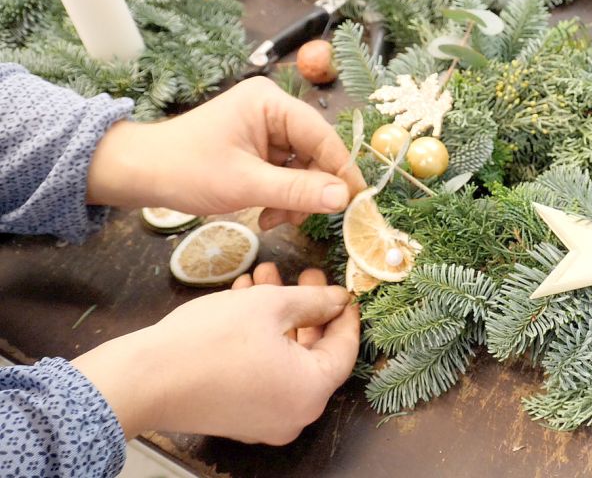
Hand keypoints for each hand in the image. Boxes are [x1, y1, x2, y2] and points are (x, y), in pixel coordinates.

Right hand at [72, 263, 359, 443]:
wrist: (143, 379)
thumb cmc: (209, 341)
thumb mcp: (270, 305)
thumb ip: (314, 300)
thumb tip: (337, 300)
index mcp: (311, 392)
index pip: (345, 349)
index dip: (345, 314)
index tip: (343, 289)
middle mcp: (294, 415)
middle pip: (314, 353)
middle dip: (306, 308)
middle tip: (303, 273)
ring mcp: (265, 421)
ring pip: (287, 359)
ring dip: (279, 317)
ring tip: (264, 277)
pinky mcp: (240, 417)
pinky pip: (265, 374)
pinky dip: (262, 341)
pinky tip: (245, 301)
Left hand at [87, 77, 366, 228]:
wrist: (140, 173)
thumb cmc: (185, 169)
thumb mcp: (246, 185)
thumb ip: (297, 191)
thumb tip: (344, 198)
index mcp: (271, 103)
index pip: (323, 136)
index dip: (342, 170)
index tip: (357, 202)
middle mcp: (272, 109)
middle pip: (315, 153)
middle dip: (310, 190)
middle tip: (298, 219)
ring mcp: (265, 128)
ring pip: (302, 168)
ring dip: (294, 198)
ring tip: (271, 219)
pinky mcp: (258, 147)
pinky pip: (286, 173)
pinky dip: (281, 197)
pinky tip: (265, 214)